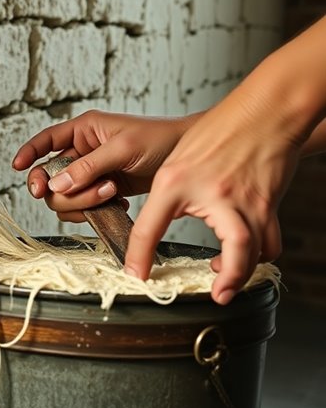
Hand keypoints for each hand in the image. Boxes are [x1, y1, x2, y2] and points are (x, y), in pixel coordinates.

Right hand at [12, 110, 193, 221]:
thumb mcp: (122, 149)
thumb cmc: (160, 140)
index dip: (29, 154)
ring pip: (65, 197)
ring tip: (112, 194)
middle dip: (65, 189)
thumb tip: (56, 184)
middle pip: (50, 178)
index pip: (45, 141)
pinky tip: (118, 204)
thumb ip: (88, 167)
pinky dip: (96, 211)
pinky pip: (84, 208)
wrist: (191, 162)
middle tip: (84, 192)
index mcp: (83, 131)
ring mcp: (92, 174)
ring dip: (84, 202)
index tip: (17, 167)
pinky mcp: (104, 192)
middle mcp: (82, 152)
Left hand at [123, 17, 325, 303]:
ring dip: (243, 272)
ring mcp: (249, 201)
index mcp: (177, 183)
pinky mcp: (269, 204)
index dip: (139, 255)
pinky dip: (259, 255)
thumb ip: (165, 196)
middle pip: (236, 249)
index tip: (137, 274)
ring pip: (258, 250)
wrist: (262, 113)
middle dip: (229, 278)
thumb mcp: (175, 164)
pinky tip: (243, 254)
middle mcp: (217, 195)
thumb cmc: (218, 134)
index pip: (149, 227)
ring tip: (223, 279)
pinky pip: (271, 240)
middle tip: (217, 294)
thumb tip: (151, 228)